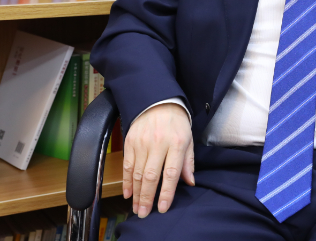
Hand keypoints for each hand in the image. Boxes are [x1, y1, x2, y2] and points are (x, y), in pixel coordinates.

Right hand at [122, 103, 194, 217]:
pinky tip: (128, 193)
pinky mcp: (130, 141)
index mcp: (176, 143)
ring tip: (137, 207)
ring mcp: (142, 143)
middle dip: (147, 197)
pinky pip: (127, 165)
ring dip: (136, 193)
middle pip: (151, 176)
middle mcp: (158, 143)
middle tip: (144, 213)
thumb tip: (189, 182)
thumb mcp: (188, 140)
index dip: (166, 193)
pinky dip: (126, 181)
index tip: (162, 208)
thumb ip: (188, 162)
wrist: (159, 102)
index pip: (170, 173)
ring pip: (136, 173)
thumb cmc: (177, 124)